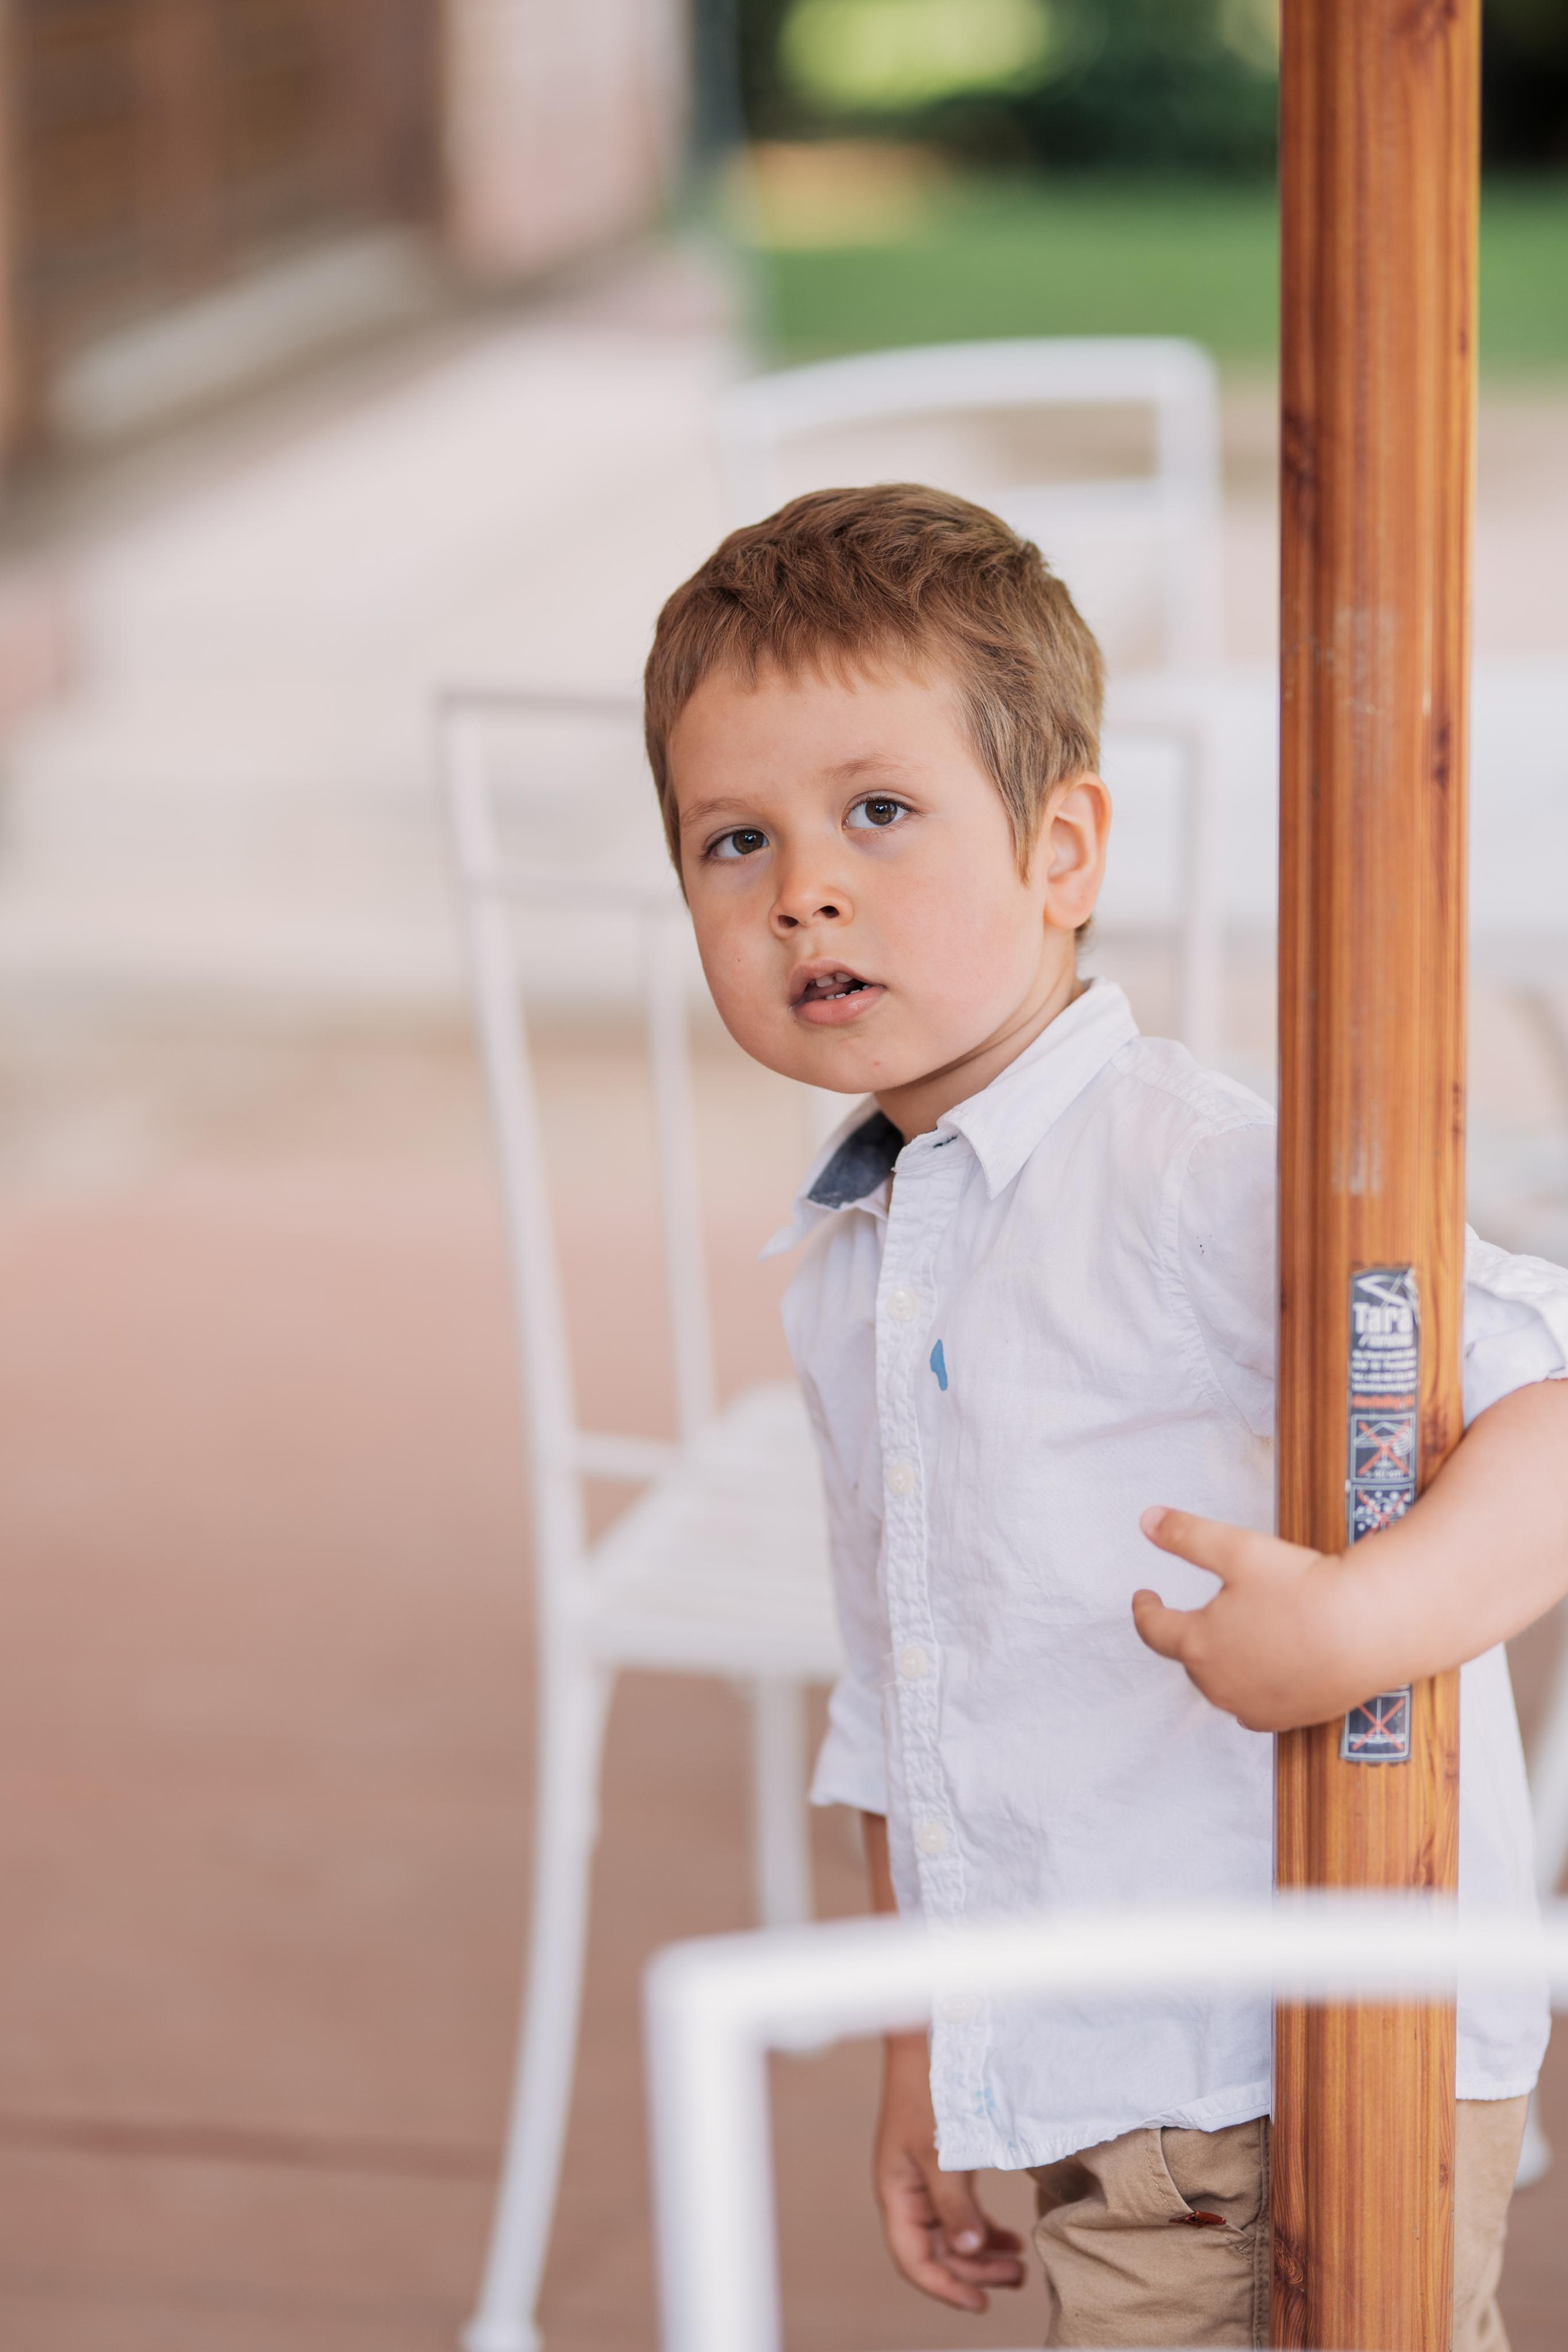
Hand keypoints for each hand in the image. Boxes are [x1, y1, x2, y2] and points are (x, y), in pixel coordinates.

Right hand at [873, 2031, 1024, 2311]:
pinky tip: (1009, 2237)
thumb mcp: (940, 2151)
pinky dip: (984, 2227)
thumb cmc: (926, 2092)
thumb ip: (954, 2203)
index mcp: (897, 2194)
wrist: (927, 2044)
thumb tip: (969, 2248)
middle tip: (1016, 2279)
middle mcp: (908, 2194)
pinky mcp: (943, 2168)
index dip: (945, 2287)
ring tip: (1019, 2265)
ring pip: (952, 2235)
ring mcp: (925, 2182)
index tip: (980, 2303)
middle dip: (975, 2271)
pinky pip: (961, 2213)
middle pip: (938, 2252)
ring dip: (983, 2252)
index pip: (914, 2260)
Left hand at [1131, 1507, 1365, 1731]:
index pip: (1153, 1629)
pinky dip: (1252, 1687)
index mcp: (1198, 1645)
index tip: (1145, 1596)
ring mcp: (1252, 1707)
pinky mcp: (1286, 1720)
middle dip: (1191, 1633)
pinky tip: (1265, 1671)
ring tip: (1235, 1637)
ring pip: (1221, 1683)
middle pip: (1190, 1656)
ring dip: (1221, 1662)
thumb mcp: (1237, 1549)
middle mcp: (1218, 1685)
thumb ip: (1187, 1535)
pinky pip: (1254, 1705)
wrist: (1368, 1631)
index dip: (1145, 1609)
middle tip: (1205, 1609)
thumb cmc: (1303, 1588)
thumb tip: (1147, 1520)